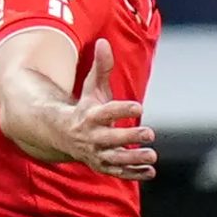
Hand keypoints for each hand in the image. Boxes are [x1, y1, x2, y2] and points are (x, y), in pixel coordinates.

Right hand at [62, 39, 157, 180]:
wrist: (64, 135)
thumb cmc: (85, 108)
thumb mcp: (92, 88)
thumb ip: (101, 68)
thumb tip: (104, 42)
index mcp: (90, 116)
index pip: (106, 112)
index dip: (121, 109)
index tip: (138, 106)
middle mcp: (92, 137)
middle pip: (110, 139)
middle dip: (129, 137)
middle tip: (150, 133)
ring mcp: (96, 153)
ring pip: (115, 159)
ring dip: (134, 159)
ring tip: (153, 156)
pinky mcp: (102, 165)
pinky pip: (118, 172)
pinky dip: (133, 174)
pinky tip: (150, 172)